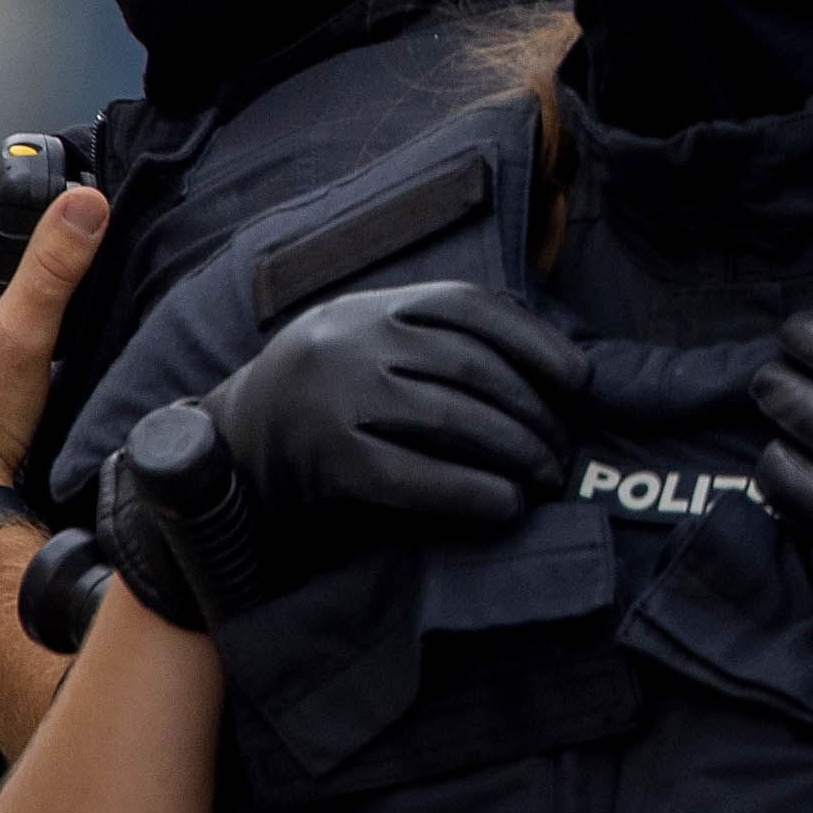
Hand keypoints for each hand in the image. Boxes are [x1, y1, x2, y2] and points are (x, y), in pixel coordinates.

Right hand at [204, 282, 583, 537]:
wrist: (230, 450)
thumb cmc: (330, 398)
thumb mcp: (372, 344)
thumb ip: (439, 339)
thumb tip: (552, 365)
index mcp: (373, 307)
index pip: (474, 307)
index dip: (537, 342)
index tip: (582, 382)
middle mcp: (353, 341)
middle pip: (474, 369)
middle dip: (535, 412)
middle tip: (566, 450)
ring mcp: (336, 399)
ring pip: (451, 419)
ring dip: (515, 452)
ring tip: (545, 477)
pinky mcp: (326, 461)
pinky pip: (413, 477)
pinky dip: (469, 492)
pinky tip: (505, 506)